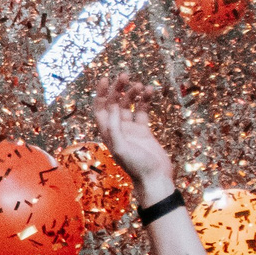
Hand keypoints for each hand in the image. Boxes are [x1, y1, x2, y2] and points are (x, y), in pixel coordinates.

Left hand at [89, 73, 173, 195]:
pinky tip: (149, 92)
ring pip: (128, 105)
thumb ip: (115, 129)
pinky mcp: (144, 131)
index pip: (100, 109)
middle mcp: (117, 130)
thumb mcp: (122, 148)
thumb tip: (111, 109)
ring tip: (140, 85)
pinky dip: (145, 101)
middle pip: (113, 104)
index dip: (100, 94)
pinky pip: (142, 111)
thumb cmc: (137, 166)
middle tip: (125, 75)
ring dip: (132, 93)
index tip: (105, 79)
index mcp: (108, 133)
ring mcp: (130, 130)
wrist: (155, 178)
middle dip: (117, 89)